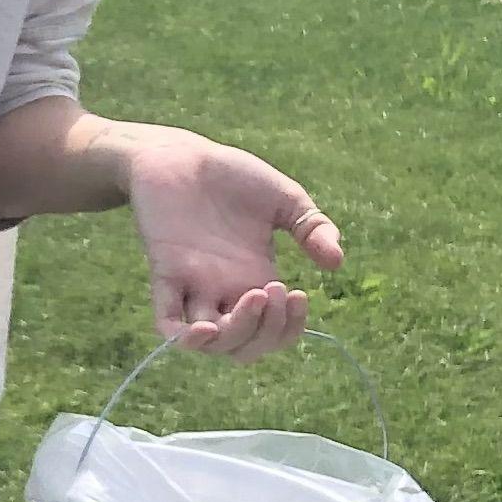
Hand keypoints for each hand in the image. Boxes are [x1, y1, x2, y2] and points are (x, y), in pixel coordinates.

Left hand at [127, 132, 343, 355]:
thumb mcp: (284, 199)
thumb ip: (312, 228)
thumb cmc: (232, 176)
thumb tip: (336, 262)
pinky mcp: (164, 271)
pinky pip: (166, 322)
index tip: (300, 295)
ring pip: (211, 342)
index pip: (272, 332)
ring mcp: (193, 284)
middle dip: (267, 331)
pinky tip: (203, 329)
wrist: (182, 155)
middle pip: (244, 346)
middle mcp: (224, 290)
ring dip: (235, 335)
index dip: (289, 329)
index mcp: (254, 279)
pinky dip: (182, 339)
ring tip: (254, 298)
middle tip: (278, 289)